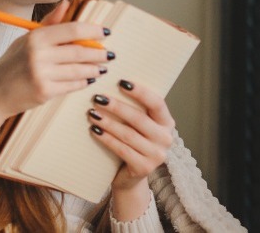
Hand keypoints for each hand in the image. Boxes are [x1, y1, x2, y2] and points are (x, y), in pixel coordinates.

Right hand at [0, 1, 111, 138]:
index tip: (105, 32)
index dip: (92, 31)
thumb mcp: (26, 39)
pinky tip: (89, 78)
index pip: (72, 30)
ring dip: (95, 69)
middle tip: (109, 53)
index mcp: (35, 38)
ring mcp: (42, 74)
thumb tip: (66, 2)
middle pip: (79, 51)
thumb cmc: (11, 65)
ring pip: (79, 70)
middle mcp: (39, 55)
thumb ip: (49, 23)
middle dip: (98, 53)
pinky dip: (83, 82)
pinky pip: (72, 85)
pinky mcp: (45, 92)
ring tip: (102, 67)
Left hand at [87, 80, 174, 220]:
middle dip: (116, 107)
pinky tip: (95, 130)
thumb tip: (111, 85)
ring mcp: (157, 155)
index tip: (121, 82)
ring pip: (128, 134)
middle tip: (97, 98)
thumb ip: (135, 109)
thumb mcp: (138, 126)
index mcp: (167, 122)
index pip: (157, 103)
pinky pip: (122, 149)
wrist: (130, 176)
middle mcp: (166, 138)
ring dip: (108, 122)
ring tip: (92, 113)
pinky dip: (106, 139)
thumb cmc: (132, 143)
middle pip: (139, 119)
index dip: (140, 92)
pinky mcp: (144, 168)